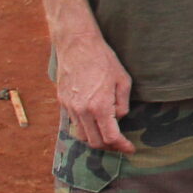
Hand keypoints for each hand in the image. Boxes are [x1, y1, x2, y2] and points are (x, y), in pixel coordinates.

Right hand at [57, 34, 135, 151]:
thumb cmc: (103, 59)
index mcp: (100, 106)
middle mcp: (82, 110)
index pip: (111, 137)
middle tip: (120, 144)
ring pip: (82, 135)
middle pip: (95, 142)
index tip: (129, 149)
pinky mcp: (62, 102)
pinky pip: (73, 123)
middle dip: (109, 147)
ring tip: (107, 135)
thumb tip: (118, 119)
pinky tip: (94, 122)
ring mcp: (70, 107)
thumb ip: (122, 105)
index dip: (122, 146)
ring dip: (95, 139)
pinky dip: (85, 128)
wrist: (77, 44)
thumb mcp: (123, 81)